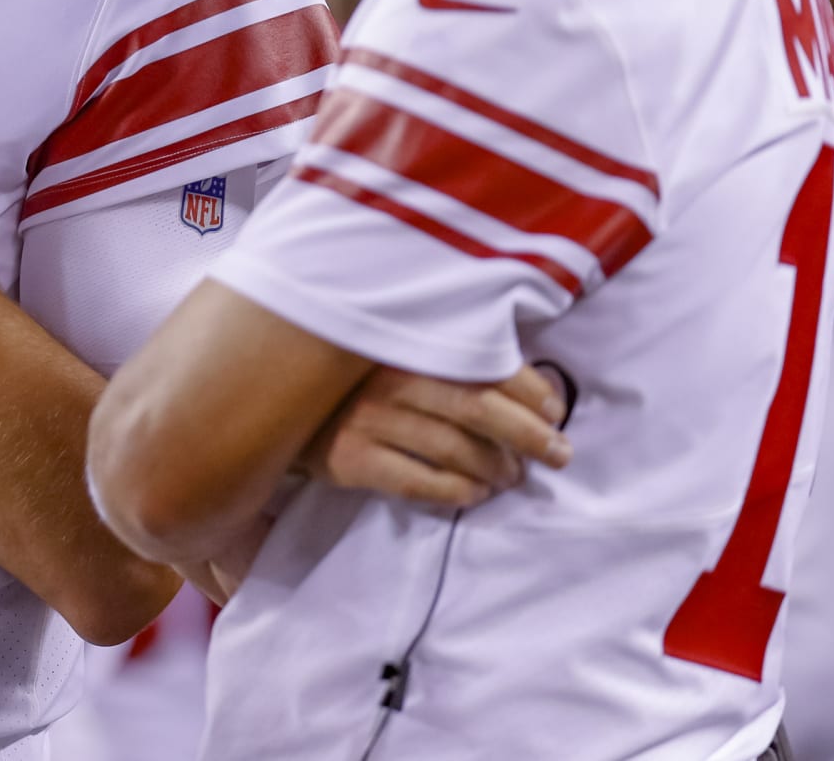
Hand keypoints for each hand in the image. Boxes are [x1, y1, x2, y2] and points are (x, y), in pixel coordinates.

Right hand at [298, 364, 571, 510]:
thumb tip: (527, 381)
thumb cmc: (352, 377)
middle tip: (559, 454)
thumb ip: (445, 354)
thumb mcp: (394, 350)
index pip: (485, 364)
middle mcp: (388, 378)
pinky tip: (476, 493)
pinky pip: (420, 483)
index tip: (555, 411)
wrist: (274, 402)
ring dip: (497, 468)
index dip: (530, 391)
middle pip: (479, 409)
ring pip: (455, 451)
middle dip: (530, 435)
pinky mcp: (350, 461)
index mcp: (406, 342)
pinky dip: (458, 492)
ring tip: (514, 477)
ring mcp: (367, 420)